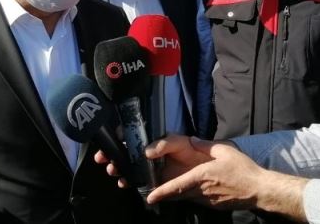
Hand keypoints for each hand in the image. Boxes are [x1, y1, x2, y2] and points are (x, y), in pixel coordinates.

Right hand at [94, 134, 215, 188]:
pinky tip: (123, 182)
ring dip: (118, 168)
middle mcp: (154, 155)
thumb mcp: (183, 142)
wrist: (217, 175)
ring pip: (131, 168)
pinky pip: (140, 183)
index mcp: (159, 142)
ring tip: (112, 170)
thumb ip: (165, 143)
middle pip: (129, 153)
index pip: (137, 135)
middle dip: (114, 153)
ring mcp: (154, 169)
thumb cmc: (200, 153)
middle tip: (102, 157)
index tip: (113, 137)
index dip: (122, 135)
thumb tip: (146, 151)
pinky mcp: (158, 183)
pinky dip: (130, 182)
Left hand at [146, 136, 264, 209]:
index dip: (162, 192)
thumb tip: (192, 140)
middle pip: (178, 195)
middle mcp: (202, 191)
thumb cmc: (243, 170)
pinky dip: (190, 196)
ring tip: (165, 192)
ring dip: (176, 195)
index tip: (150, 197)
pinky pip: (197, 201)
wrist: (259, 190)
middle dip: (164, 195)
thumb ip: (206, 145)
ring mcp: (208, 200)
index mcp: (202, 177)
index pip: (177, 185)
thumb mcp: (225, 151)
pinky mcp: (214, 205)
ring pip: (187, 198)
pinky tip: (191, 191)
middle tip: (151, 195)